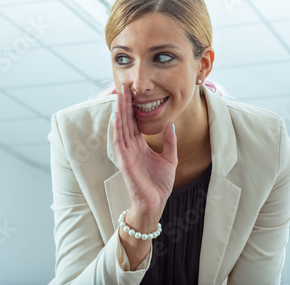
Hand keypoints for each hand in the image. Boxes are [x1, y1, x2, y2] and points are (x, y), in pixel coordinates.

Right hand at [113, 84, 177, 220]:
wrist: (155, 203)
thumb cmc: (159, 185)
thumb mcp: (170, 159)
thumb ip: (170, 142)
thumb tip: (171, 125)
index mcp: (140, 146)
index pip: (134, 122)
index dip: (133, 107)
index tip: (132, 92)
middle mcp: (131, 147)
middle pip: (126, 121)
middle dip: (125, 104)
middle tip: (124, 86)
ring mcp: (126, 153)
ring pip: (121, 127)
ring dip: (120, 111)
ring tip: (120, 95)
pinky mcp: (125, 161)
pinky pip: (119, 141)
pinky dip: (118, 128)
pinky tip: (118, 115)